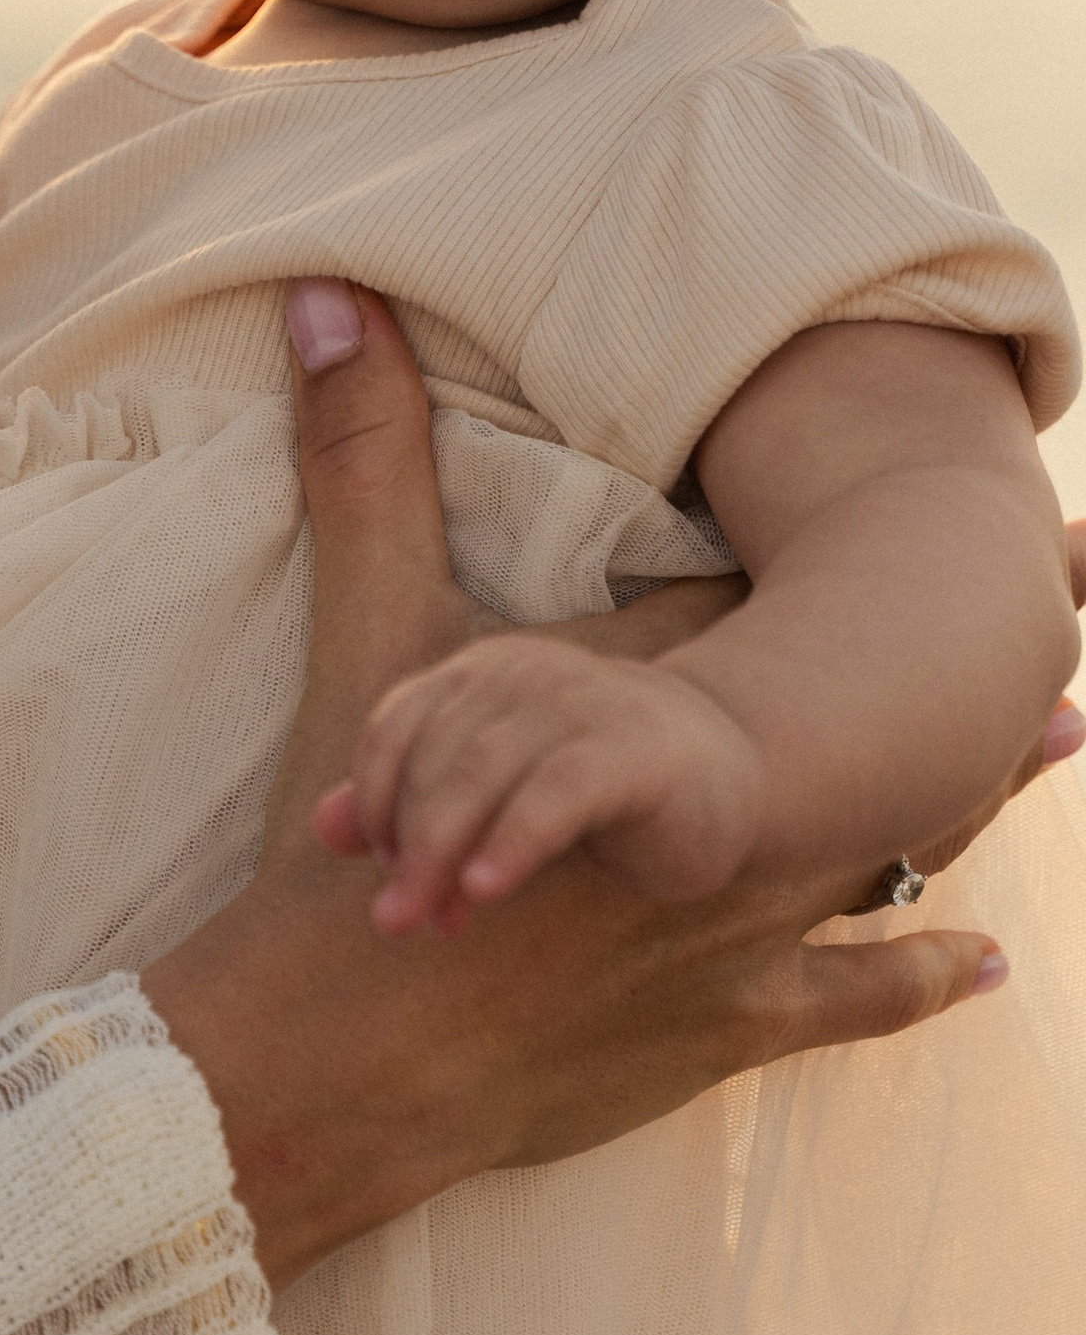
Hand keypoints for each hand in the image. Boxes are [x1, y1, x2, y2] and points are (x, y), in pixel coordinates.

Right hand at [144, 281, 1024, 1288]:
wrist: (351, 1040)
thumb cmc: (372, 841)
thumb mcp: (368, 637)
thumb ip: (357, 462)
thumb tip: (322, 294)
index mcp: (661, 706)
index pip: (788, 598)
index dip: (887, 533)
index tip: (1013, 488)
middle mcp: (741, 810)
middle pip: (884, 710)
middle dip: (989, 650)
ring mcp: (749, 923)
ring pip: (897, 842)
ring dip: (984, 792)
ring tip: (1068, 736)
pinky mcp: (732, 1023)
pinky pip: (856, 995)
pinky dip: (925, 971)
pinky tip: (988, 963)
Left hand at [319, 639, 766, 933]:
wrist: (734, 775)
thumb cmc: (598, 788)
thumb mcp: (496, 793)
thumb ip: (411, 803)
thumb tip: (323, 828)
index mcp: (479, 674)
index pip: (395, 729)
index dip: (376, 805)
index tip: (380, 875)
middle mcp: (522, 674)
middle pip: (433, 758)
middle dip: (407, 845)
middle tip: (397, 919)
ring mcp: (581, 702)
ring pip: (481, 773)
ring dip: (444, 852)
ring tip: (432, 920)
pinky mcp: (634, 750)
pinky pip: (556, 793)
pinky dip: (511, 841)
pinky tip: (485, 890)